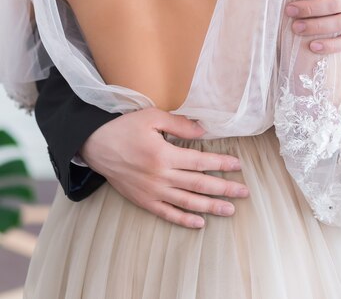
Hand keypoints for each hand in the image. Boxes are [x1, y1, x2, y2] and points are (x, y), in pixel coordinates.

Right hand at [81, 108, 248, 228]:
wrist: (96, 145)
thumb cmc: (124, 127)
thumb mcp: (151, 117)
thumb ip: (179, 124)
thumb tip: (203, 131)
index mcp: (164, 154)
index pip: (200, 161)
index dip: (221, 164)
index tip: (238, 166)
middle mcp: (161, 176)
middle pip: (199, 184)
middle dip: (224, 188)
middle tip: (244, 192)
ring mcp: (152, 191)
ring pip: (187, 202)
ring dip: (210, 207)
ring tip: (230, 210)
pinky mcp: (143, 200)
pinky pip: (167, 214)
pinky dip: (184, 220)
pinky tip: (200, 223)